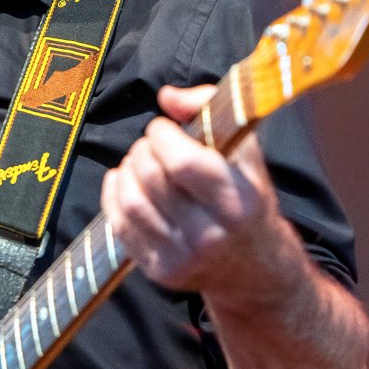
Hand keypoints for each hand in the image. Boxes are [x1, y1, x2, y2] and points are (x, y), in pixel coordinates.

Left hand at [101, 83, 290, 305]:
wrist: (254, 266)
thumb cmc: (246, 199)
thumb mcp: (244, 151)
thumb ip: (209, 109)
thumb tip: (167, 97)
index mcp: (239, 201)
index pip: (183, 162)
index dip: (162, 136)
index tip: (163, 128)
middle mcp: (211, 235)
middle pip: (152, 179)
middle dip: (143, 149)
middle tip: (150, 145)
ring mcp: (183, 257)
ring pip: (131, 202)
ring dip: (126, 170)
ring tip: (139, 162)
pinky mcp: (160, 271)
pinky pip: (120, 226)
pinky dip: (114, 195)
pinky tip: (125, 182)